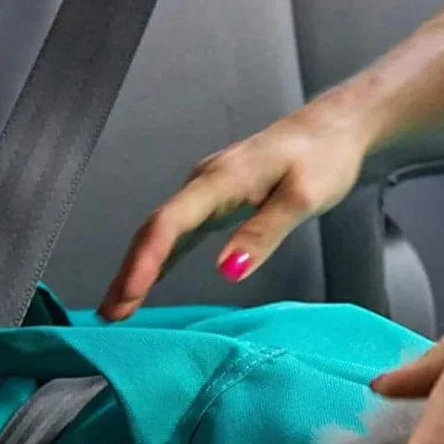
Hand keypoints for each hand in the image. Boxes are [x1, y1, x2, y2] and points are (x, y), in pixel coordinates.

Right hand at [99, 97, 371, 319]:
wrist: (333, 128)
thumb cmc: (324, 158)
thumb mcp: (302, 198)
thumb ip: (263, 234)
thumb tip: (227, 270)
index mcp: (221, 180)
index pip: (170, 223)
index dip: (145, 261)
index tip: (129, 294)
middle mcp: (204, 183)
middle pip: (154, 230)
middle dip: (128, 273)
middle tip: (109, 315)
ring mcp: (206, 192)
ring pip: (160, 233)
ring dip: (136, 270)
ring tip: (117, 309)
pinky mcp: (214, 202)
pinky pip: (176, 234)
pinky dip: (157, 261)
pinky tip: (144, 285)